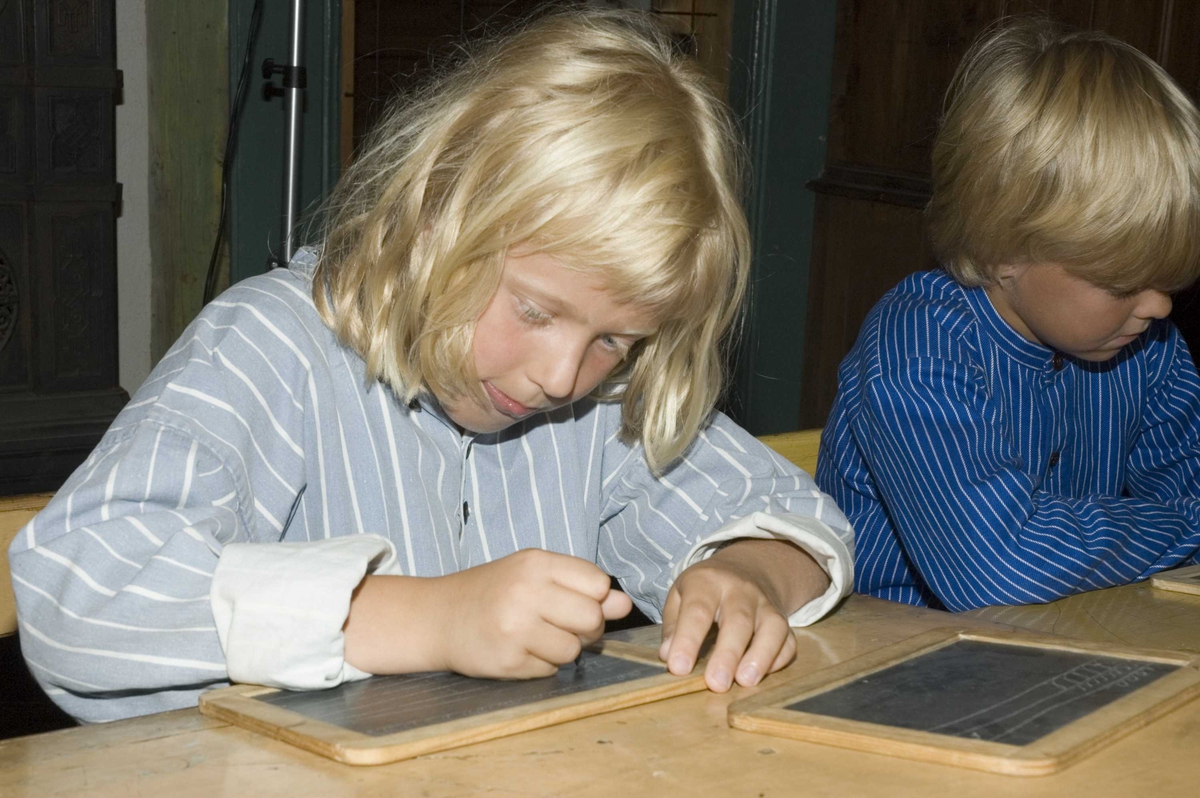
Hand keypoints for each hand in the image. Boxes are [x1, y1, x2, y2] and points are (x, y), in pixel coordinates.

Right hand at [343, 549, 631, 677]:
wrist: (438, 617)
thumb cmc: (494, 592)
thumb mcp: (534, 577)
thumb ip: (579, 586)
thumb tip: (624, 604)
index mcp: (535, 563)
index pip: (598, 583)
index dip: (595, 597)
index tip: (576, 600)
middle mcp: (525, 592)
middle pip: (591, 617)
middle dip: (585, 627)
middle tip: (562, 624)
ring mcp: (515, 627)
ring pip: (574, 649)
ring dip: (563, 650)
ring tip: (537, 638)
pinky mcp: (507, 660)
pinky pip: (550, 670)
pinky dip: (541, 665)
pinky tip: (520, 651)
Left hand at [659, 538, 828, 691]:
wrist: (747, 567)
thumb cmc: (705, 590)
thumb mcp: (680, 594)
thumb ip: (673, 624)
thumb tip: (668, 654)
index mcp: (708, 581)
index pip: (698, 610)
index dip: (688, 639)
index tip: (678, 667)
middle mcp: (741, 590)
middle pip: (738, 620)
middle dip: (728, 654)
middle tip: (716, 684)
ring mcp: (766, 604)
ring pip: (772, 628)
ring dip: (760, 657)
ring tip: (745, 682)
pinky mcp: (784, 620)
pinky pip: (788, 640)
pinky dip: (779, 659)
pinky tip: (762, 675)